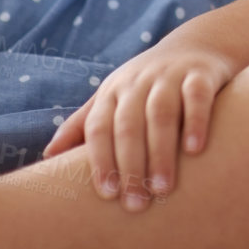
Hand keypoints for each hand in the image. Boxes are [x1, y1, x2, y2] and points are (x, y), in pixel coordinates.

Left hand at [41, 36, 234, 209]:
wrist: (197, 44)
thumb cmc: (148, 83)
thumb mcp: (113, 97)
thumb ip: (84, 124)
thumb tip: (47, 156)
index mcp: (113, 92)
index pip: (100, 128)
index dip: (101, 160)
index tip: (108, 194)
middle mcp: (138, 82)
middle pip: (128, 126)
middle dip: (130, 166)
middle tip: (136, 204)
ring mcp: (169, 75)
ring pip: (160, 114)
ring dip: (160, 152)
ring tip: (164, 188)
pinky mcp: (200, 73)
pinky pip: (196, 97)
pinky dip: (195, 121)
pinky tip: (195, 150)